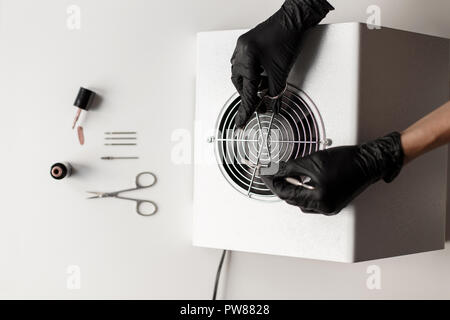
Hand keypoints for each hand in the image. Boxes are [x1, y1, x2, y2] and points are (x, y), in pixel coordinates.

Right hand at [230, 0, 333, 127]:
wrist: (293, 20)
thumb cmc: (288, 38)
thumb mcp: (281, 72)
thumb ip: (275, 93)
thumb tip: (272, 106)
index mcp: (247, 58)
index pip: (246, 91)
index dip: (246, 109)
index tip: (241, 122)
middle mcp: (241, 52)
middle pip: (241, 83)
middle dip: (252, 93)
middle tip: (261, 102)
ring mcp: (242, 47)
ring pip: (242, 74)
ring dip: (253, 83)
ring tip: (266, 84)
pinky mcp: (246, 45)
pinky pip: (244, 64)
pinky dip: (252, 73)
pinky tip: (263, 74)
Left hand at [261, 132, 403, 214]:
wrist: (369, 160)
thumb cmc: (347, 160)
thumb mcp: (312, 161)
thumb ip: (289, 167)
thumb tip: (273, 169)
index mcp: (319, 199)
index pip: (286, 192)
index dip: (272, 182)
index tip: (263, 173)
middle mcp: (324, 207)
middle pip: (292, 199)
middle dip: (280, 185)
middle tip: (269, 173)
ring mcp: (329, 206)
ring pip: (300, 201)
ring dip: (290, 189)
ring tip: (283, 176)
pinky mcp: (332, 202)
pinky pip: (311, 200)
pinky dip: (302, 191)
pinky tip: (299, 181)